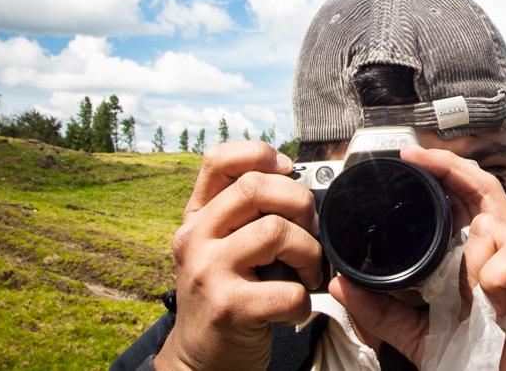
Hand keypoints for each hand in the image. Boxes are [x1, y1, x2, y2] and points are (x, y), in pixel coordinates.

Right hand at [154, 141, 322, 370]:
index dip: (260, 155)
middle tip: (310, 229)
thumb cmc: (226, 294)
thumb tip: (302, 181)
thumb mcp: (221, 245)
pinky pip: (288, 290)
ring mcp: (208, 272)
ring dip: (309, 252)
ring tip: (307, 271)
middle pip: (256, 187)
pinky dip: (304, 300)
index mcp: (197, 216)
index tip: (286, 171)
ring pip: (276, 232)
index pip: (217, 159)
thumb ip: (247, 212)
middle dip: (300, 202)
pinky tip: (294, 307)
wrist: (199, 359)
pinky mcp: (228, 308)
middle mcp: (195, 238)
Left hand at [328, 146, 505, 370]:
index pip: (467, 202)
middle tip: (417, 157)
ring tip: (477, 300)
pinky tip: (498, 310)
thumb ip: (384, 310)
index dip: (443, 174)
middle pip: (485, 190)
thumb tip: (343, 285)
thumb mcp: (420, 335)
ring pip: (492, 224)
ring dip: (471, 259)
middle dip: (451, 168)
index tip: (408, 158)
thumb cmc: (480, 367)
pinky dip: (496, 278)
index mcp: (482, 262)